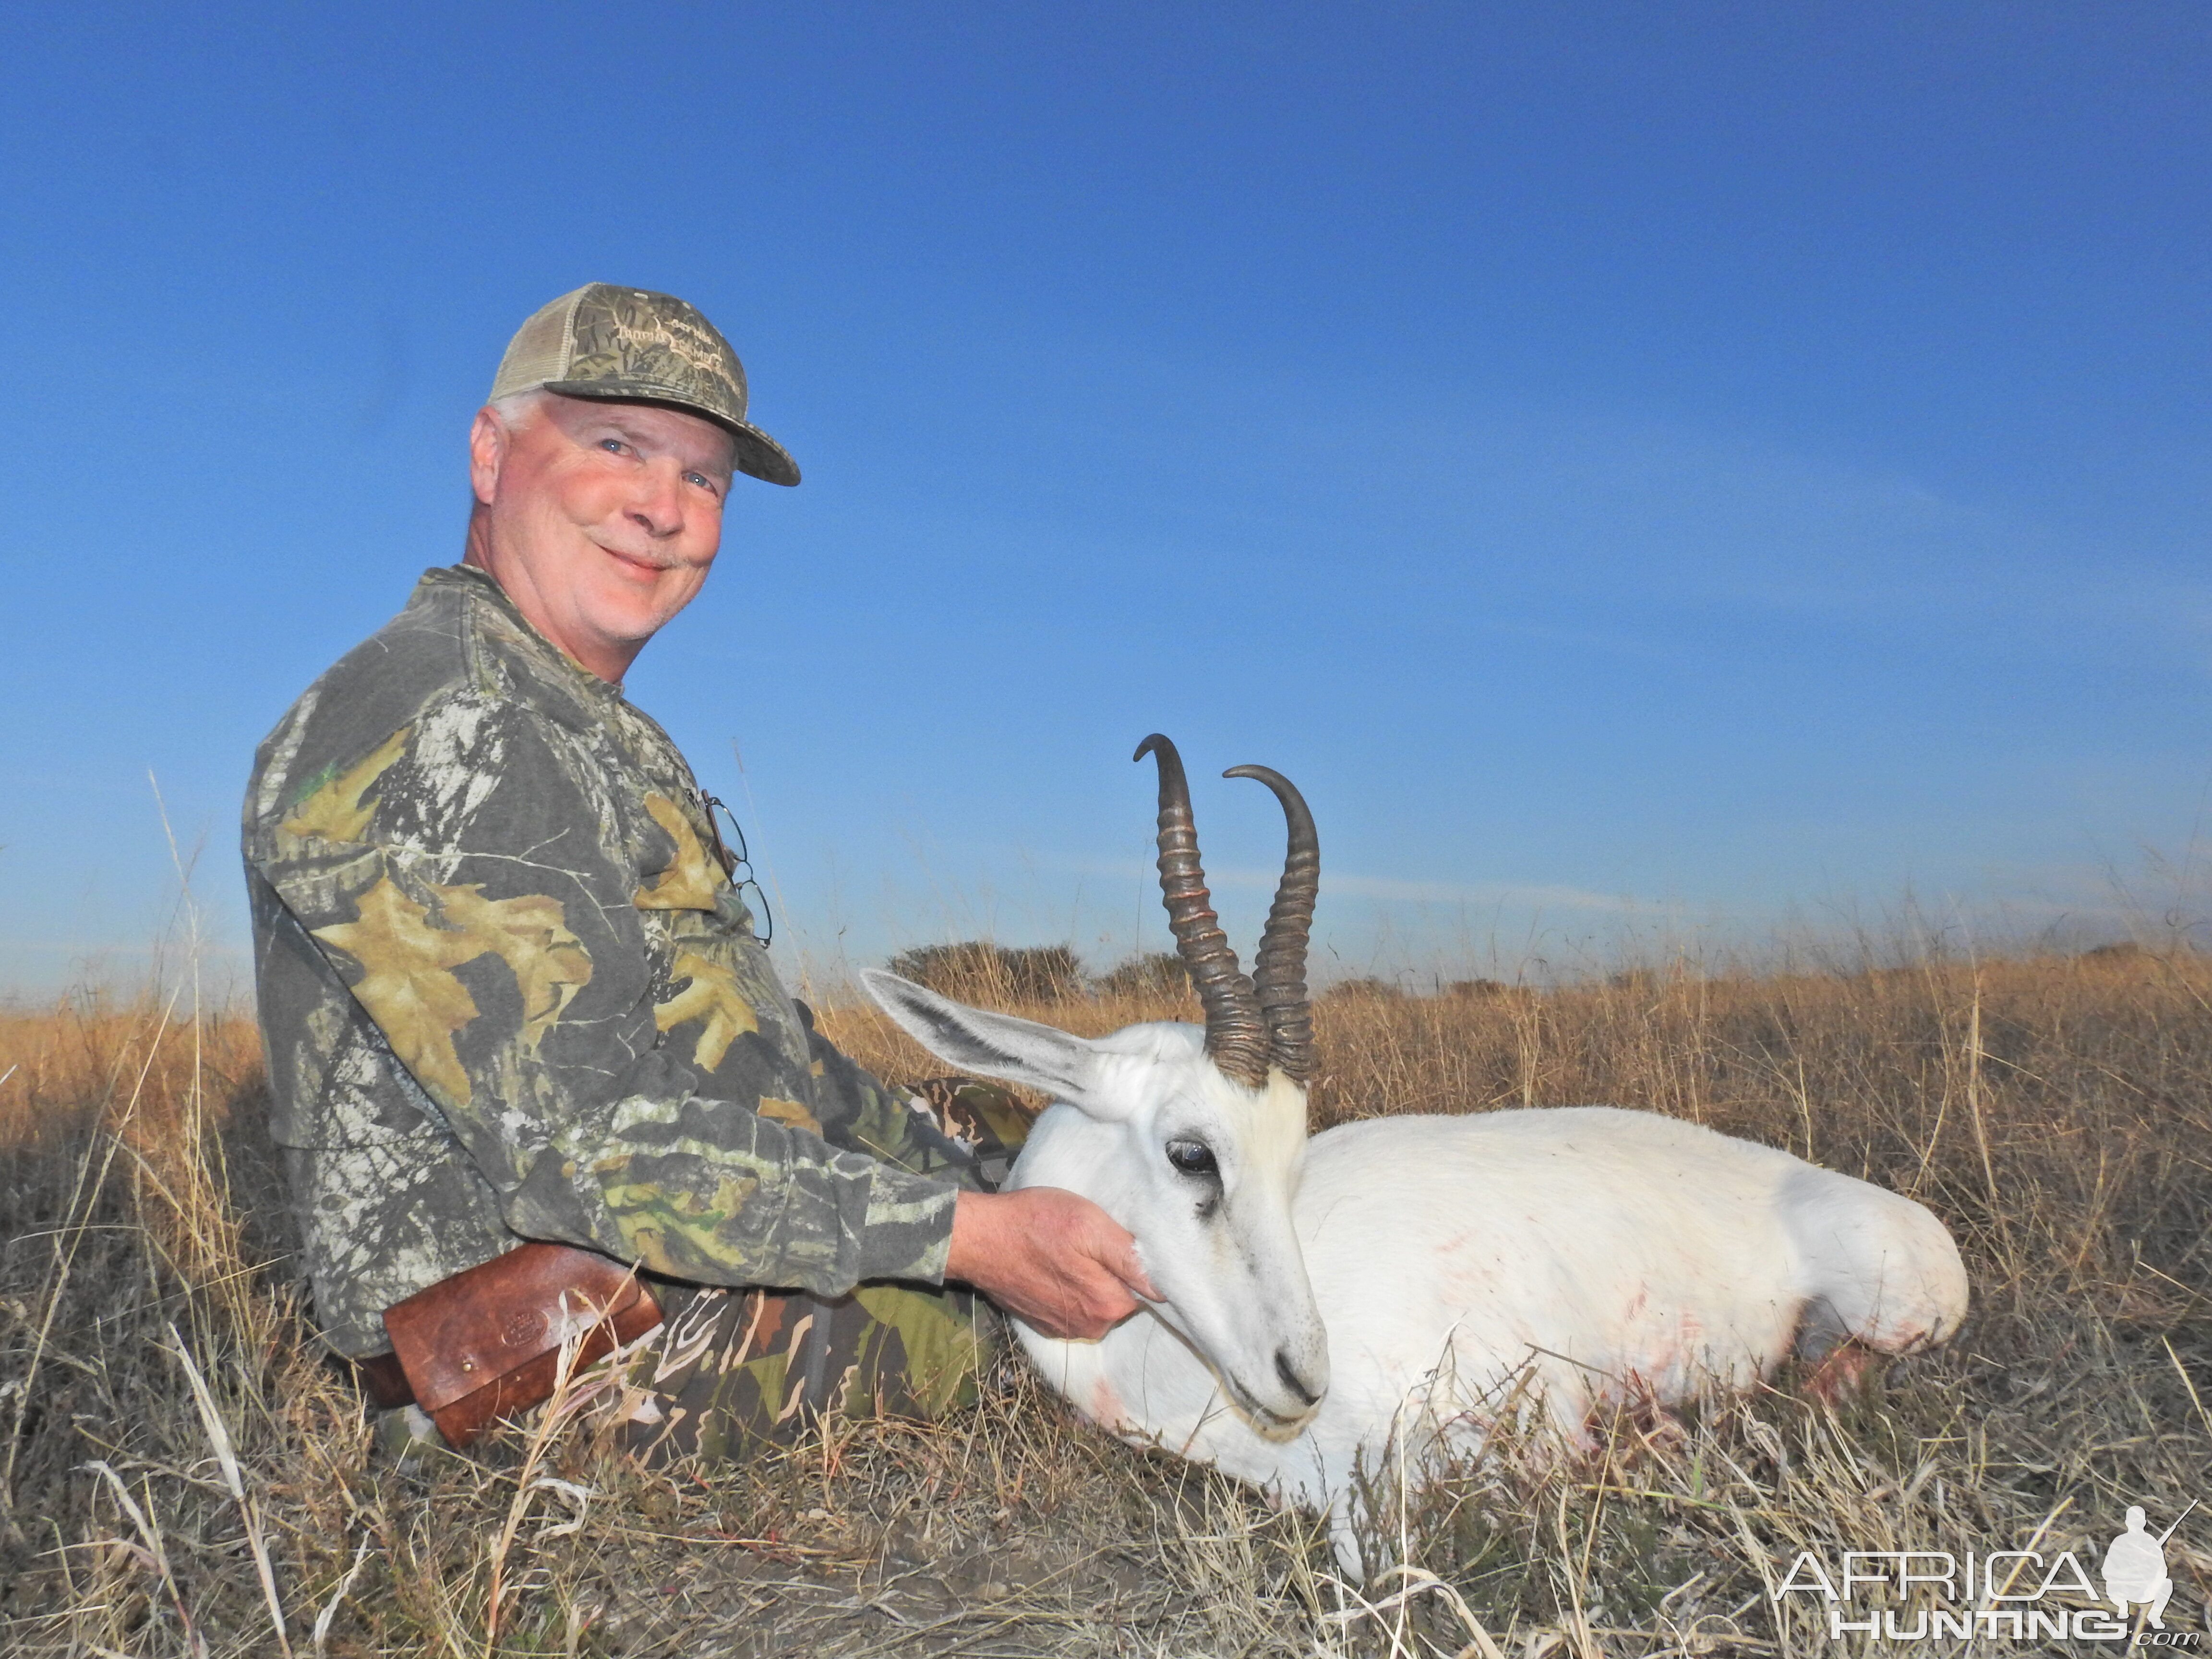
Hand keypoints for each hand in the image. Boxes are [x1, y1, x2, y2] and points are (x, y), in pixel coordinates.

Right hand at [945, 1187, 1159, 1339]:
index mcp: (1108, 1304)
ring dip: (1090, 1281)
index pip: (1148, 1289)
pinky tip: (1053, 1266)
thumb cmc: (1034, 1224)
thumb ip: (1128, 1257)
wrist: (977, 1239)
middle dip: (1113, 1272)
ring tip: (1070, 1252)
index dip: (1137, 1263)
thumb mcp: (1089, 1225)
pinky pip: (1073, 1308)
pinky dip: (1068, 1290)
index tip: (1119, 1242)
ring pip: (1098, 1302)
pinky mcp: (1044, 1324)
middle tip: (1091, 1242)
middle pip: (1122, 1297)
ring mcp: (1065, 1328)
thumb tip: (1163, 1285)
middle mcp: (1091, 1325)